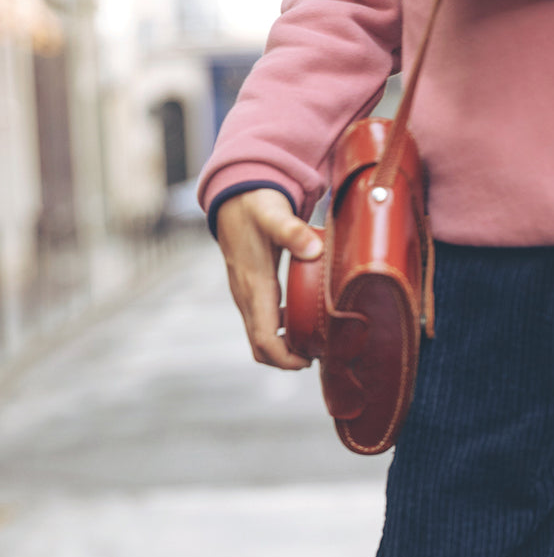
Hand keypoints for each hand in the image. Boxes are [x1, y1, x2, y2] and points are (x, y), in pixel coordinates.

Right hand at [215, 189, 322, 369]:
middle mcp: (246, 297)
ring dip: (284, 348)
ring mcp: (245, 296)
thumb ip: (292, 231)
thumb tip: (314, 250)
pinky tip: (302, 324)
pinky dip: (281, 333)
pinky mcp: (250, 292)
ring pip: (260, 338)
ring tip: (315, 343)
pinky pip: (262, 324)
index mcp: (254, 286)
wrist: (233, 196)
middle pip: (261, 347)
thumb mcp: (273, 214)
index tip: (310, 359)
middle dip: (287, 360)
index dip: (286, 358)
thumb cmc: (255, 205)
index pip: (264, 340)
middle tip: (318, 356)